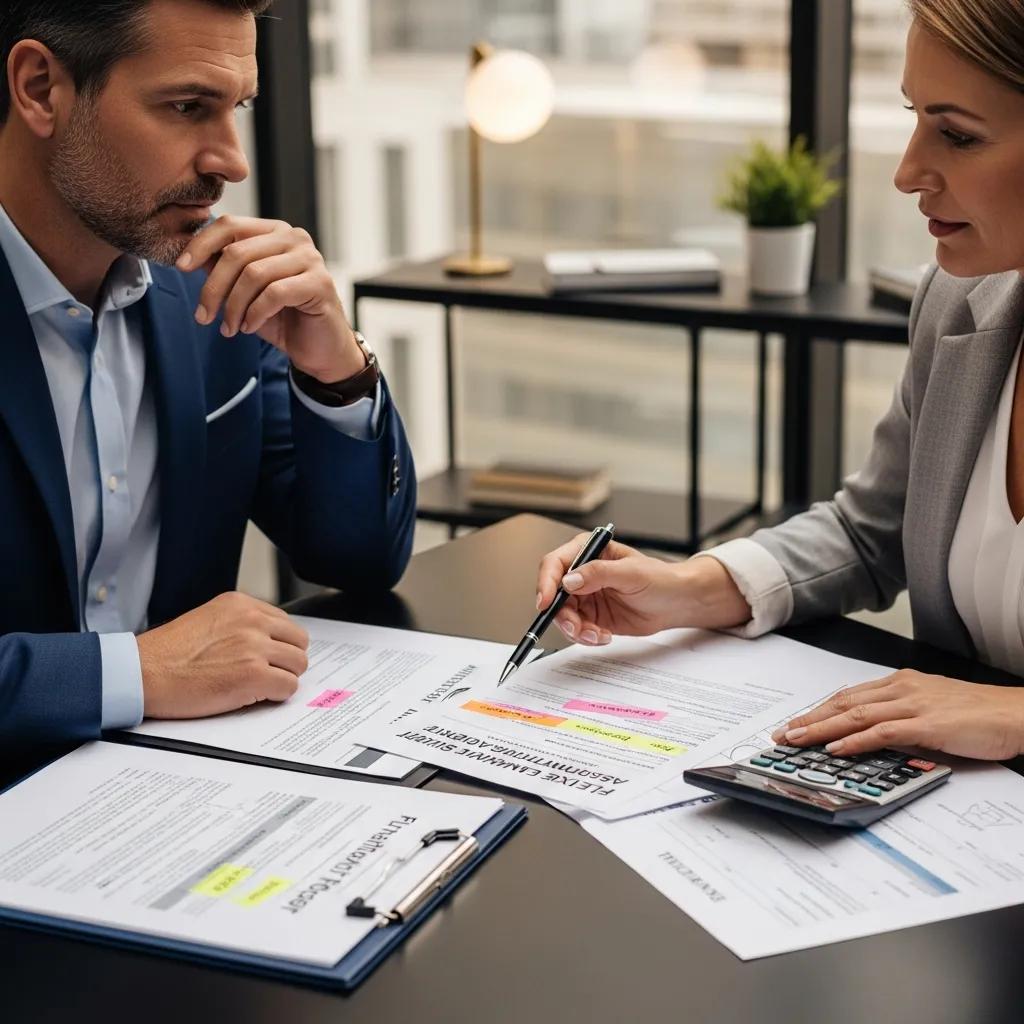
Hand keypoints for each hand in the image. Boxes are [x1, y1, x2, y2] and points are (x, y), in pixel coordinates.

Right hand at [137, 592, 309, 718]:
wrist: (140, 673)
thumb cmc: (165, 654)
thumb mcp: (207, 620)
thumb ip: (239, 624)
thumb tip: (267, 640)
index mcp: (240, 604)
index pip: (285, 622)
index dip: (279, 644)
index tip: (270, 657)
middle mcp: (251, 620)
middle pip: (298, 641)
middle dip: (287, 660)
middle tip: (269, 674)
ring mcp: (254, 646)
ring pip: (298, 664)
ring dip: (283, 678)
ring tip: (260, 686)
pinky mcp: (254, 674)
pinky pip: (288, 687)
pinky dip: (277, 695)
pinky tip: (255, 697)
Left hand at [176, 215, 364, 382]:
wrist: (319, 349)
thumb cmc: (283, 318)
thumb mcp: (244, 292)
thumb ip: (223, 270)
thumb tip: (188, 256)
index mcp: (273, 232)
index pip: (230, 225)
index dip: (201, 244)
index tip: (181, 268)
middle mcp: (294, 238)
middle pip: (237, 252)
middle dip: (213, 288)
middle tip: (203, 316)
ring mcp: (310, 258)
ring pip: (254, 274)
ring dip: (234, 306)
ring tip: (230, 328)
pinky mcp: (320, 283)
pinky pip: (274, 293)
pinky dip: (255, 313)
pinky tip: (250, 327)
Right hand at [535, 535, 750, 645]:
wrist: (676, 603)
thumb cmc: (660, 579)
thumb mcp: (630, 573)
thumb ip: (598, 574)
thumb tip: (569, 580)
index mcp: (588, 552)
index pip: (555, 564)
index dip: (545, 582)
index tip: (545, 602)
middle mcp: (582, 573)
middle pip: (553, 594)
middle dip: (562, 614)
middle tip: (576, 627)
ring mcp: (585, 596)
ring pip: (563, 615)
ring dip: (575, 629)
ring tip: (595, 634)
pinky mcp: (591, 616)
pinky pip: (577, 629)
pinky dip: (585, 636)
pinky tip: (603, 636)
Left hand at [771, 670, 1023, 759]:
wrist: (1017, 713)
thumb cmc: (980, 714)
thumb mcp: (931, 709)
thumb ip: (902, 716)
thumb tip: (872, 734)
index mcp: (901, 683)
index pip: (849, 696)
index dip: (818, 710)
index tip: (796, 722)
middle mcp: (901, 689)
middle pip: (843, 703)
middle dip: (809, 719)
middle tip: (783, 734)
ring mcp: (912, 705)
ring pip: (854, 715)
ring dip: (821, 729)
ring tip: (796, 740)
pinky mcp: (926, 724)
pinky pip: (881, 731)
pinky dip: (854, 741)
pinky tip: (835, 749)